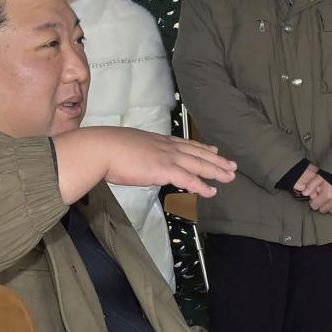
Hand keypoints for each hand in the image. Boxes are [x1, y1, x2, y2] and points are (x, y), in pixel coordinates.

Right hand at [54, 127, 235, 203]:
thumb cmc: (105, 149)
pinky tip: (211, 191)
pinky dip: (201, 185)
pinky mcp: (164, 169)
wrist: (100, 148)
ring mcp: (166, 156)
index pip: (185, 143)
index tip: (213, 149)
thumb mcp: (127, 146)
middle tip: (231, 164)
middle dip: (216, 159)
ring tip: (230, 177)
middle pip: (197, 152)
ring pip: (198, 164)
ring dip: (216, 171)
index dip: (201, 147)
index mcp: (157, 140)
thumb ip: (138, 153)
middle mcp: (166, 146)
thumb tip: (137, 161)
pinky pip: (189, 178)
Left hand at [294, 166, 331, 214]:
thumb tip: (304, 193)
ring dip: (330, 206)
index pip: (315, 205)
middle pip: (323, 210)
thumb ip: (312, 185)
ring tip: (331, 198)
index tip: (316, 196)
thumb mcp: (321, 175)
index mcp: (327, 194)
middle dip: (321, 204)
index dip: (313, 201)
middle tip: (323, 196)